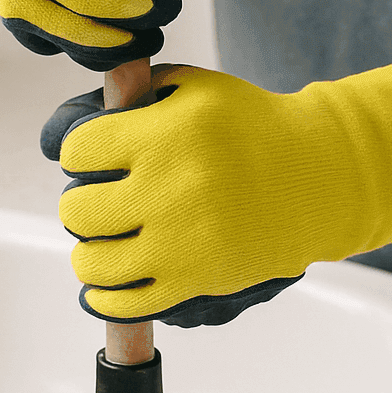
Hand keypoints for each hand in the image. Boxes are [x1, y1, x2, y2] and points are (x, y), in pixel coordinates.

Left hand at [41, 56, 391, 325]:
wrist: (319, 177)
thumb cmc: (254, 129)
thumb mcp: (197, 90)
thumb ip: (137, 92)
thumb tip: (71, 123)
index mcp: (166, 135)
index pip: (78, 151)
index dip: (78, 154)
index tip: (91, 159)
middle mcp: (170, 188)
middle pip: (78, 210)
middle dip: (81, 205)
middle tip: (97, 203)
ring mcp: (181, 241)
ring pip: (93, 262)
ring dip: (90, 253)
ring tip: (103, 243)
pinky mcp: (196, 281)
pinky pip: (127, 302)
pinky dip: (106, 297)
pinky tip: (108, 284)